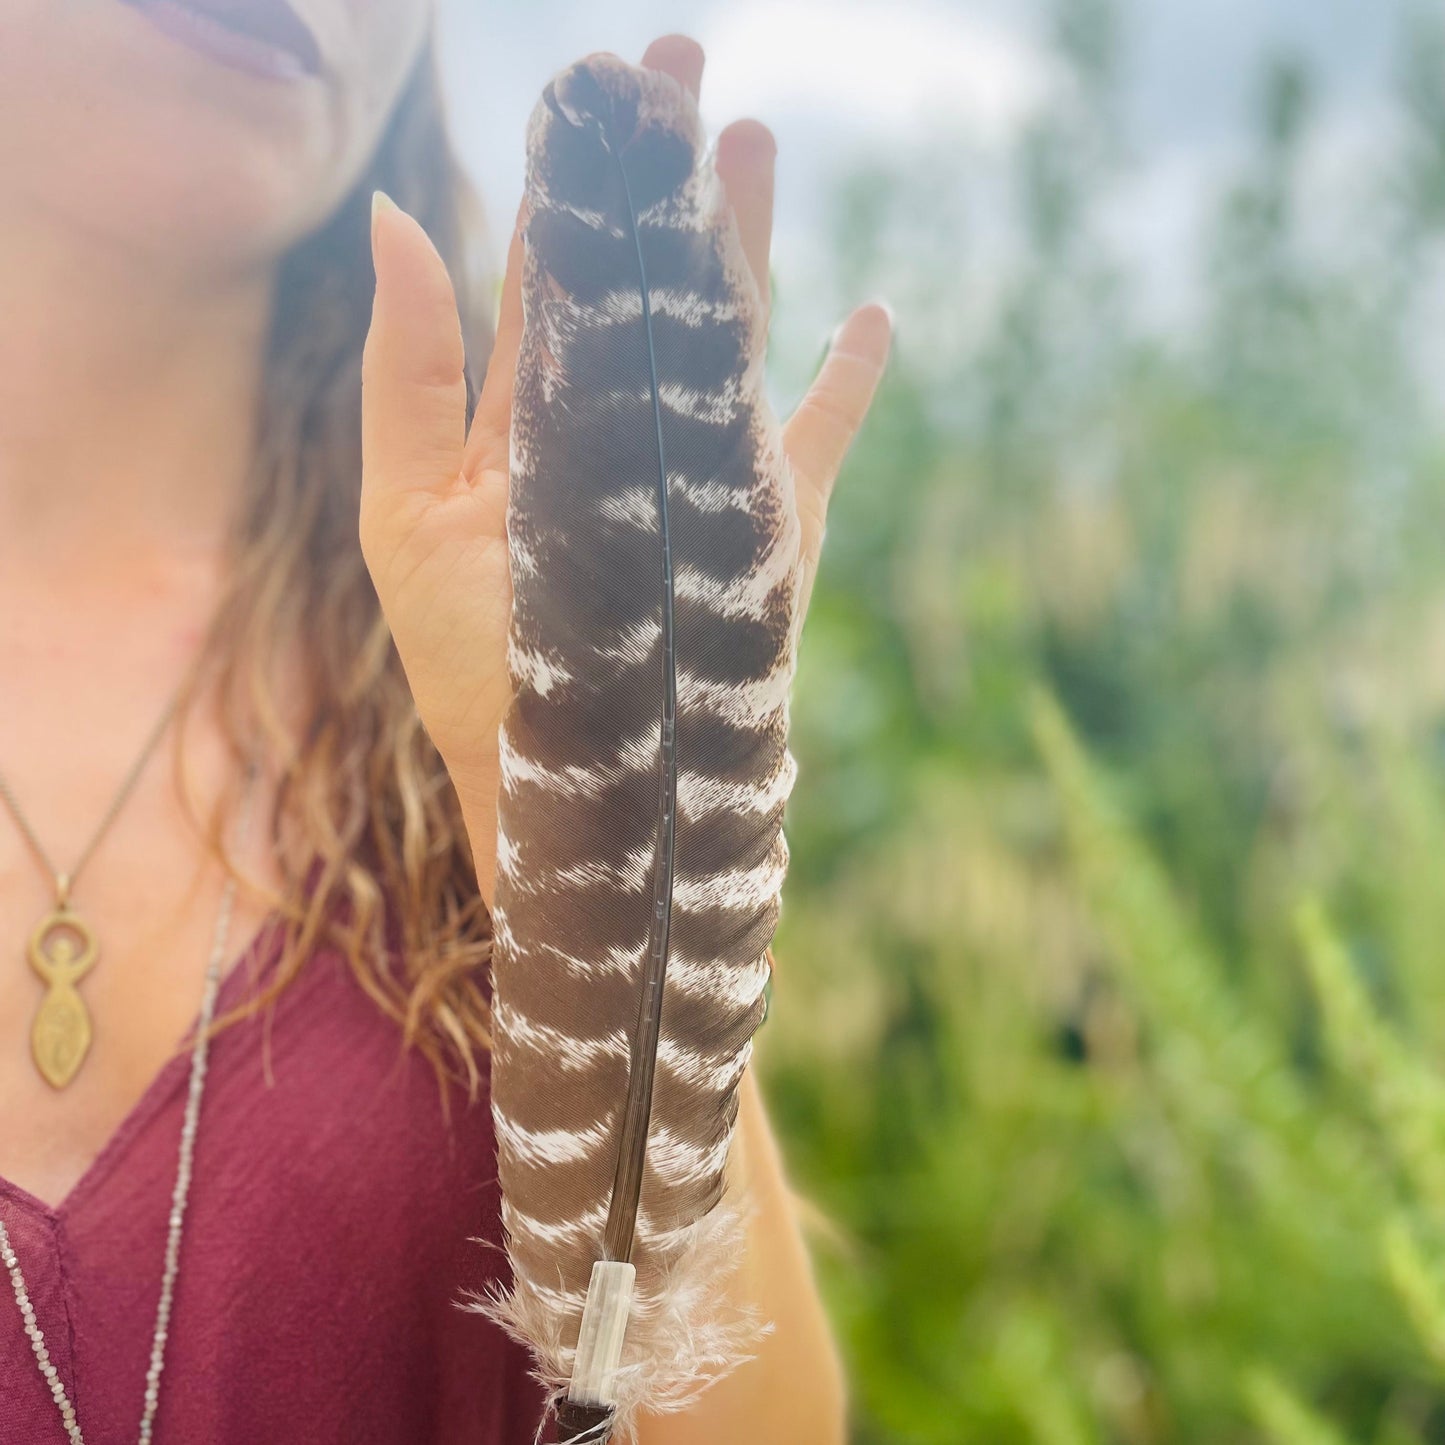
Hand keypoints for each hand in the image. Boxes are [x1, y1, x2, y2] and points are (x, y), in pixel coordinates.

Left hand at [359, 34, 892, 907]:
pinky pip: (815, 446)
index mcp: (528, 425)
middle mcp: (621, 440)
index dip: (567, 184)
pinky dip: (848, 388)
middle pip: (648, 288)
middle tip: (682, 69)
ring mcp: (697, 484)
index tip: (590, 90)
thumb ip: (408, 369)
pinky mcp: (765, 534)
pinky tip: (872, 321)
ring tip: (756, 144)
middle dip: (662, 184)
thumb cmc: (471, 667)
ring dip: (747, 243)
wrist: (565, 784)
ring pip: (729, 340)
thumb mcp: (405, 514)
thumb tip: (394, 211)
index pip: (551, 279)